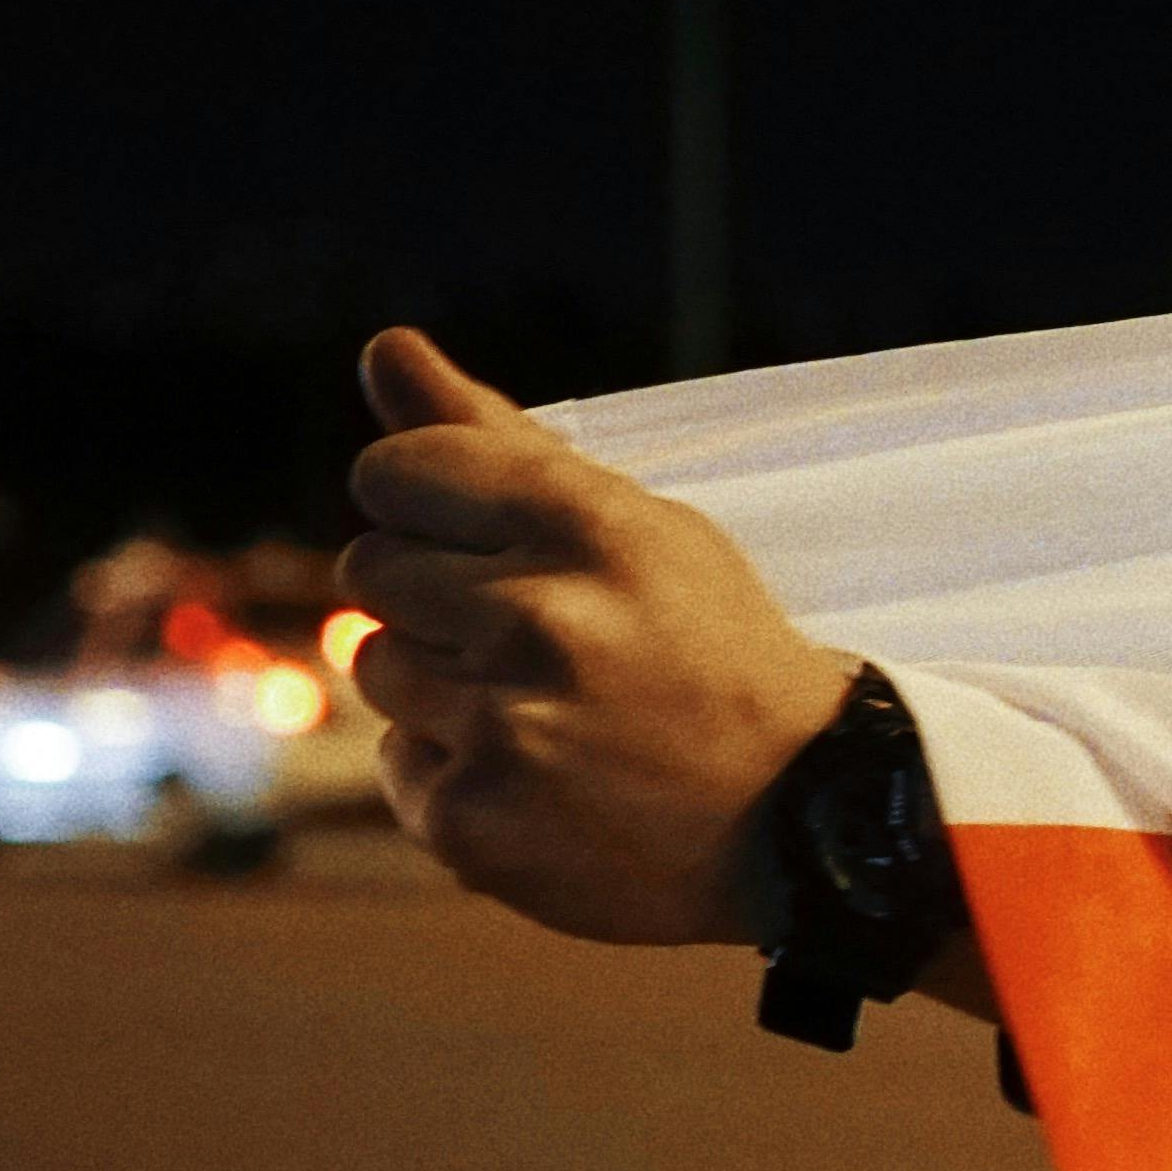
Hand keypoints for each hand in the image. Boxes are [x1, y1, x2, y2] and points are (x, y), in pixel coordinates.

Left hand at [340, 329, 852, 943]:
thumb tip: (383, 346)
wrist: (800, 824)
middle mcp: (542, 620)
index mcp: (590, 528)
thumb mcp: (636, 529)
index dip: (425, 503)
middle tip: (538, 641)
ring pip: (376, 665)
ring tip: (548, 712)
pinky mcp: (473, 820)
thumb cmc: (708, 652)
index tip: (480, 540)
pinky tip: (545, 780)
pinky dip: (458, 771)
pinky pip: (398, 762)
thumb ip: (497, 442)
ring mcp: (504, 727)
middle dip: (437, 597)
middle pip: (372, 568)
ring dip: (441, 685)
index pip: (396, 471)